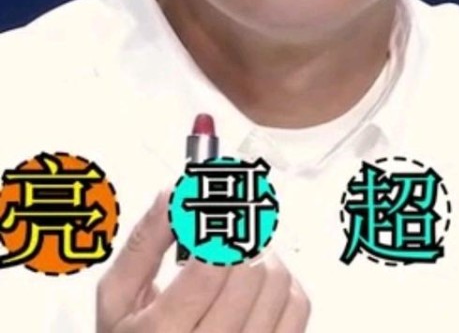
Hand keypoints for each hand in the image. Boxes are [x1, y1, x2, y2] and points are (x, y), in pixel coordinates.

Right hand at [96, 190, 310, 331]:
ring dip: (263, 256)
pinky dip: (285, 282)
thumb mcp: (119, 296)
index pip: (211, 265)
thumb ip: (144, 241)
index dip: (218, 223)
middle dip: (240, 238)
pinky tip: (258, 285)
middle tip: (225, 232)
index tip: (216, 203)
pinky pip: (298, 306)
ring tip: (238, 259)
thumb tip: (174, 192)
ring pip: (280, 284)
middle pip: (251, 270)